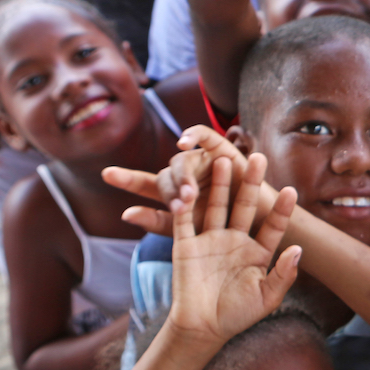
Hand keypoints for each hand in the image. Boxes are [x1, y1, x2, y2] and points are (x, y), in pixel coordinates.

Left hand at [107, 126, 252, 236]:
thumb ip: (158, 223)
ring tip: (191, 193)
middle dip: (171, 190)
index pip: (144, 185)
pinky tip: (183, 142)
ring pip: (182, 160)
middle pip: (166, 175)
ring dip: (184, 176)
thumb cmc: (225, 235)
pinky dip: (193, 135)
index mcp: (173, 196)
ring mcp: (203, 162)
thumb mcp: (189, 233)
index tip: (107, 174)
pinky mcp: (223, 150)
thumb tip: (125, 213)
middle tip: (182, 205)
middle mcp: (185, 175)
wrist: (262, 228)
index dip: (126, 179)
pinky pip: (205, 135)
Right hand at [166, 154, 300, 348]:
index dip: (282, 210)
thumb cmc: (238, 315)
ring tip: (225, 160)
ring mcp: (210, 240)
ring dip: (220, 184)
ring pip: (216, 206)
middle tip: (258, 157)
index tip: (292, 190)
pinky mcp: (185, 245)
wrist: (203, 329)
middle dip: (251, 183)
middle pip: (245, 206)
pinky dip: (185, 205)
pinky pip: (184, 222)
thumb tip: (299, 250)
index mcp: (258, 251)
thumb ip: (283, 274)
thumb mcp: (267, 297)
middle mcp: (235, 240)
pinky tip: (190, 187)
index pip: (273, 225)